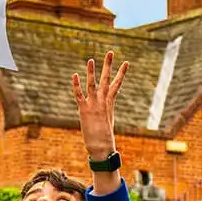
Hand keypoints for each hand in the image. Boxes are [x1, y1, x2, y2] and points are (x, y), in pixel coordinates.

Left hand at [74, 52, 127, 166]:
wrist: (101, 148)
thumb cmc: (104, 138)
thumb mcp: (107, 121)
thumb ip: (105, 110)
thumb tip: (106, 107)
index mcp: (109, 104)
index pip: (117, 85)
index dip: (121, 74)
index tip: (126, 63)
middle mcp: (103, 102)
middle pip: (107, 80)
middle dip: (109, 66)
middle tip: (110, 52)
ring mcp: (94, 105)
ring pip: (93, 85)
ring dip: (92, 72)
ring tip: (91, 59)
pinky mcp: (84, 110)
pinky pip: (79, 95)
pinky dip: (77, 86)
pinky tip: (75, 75)